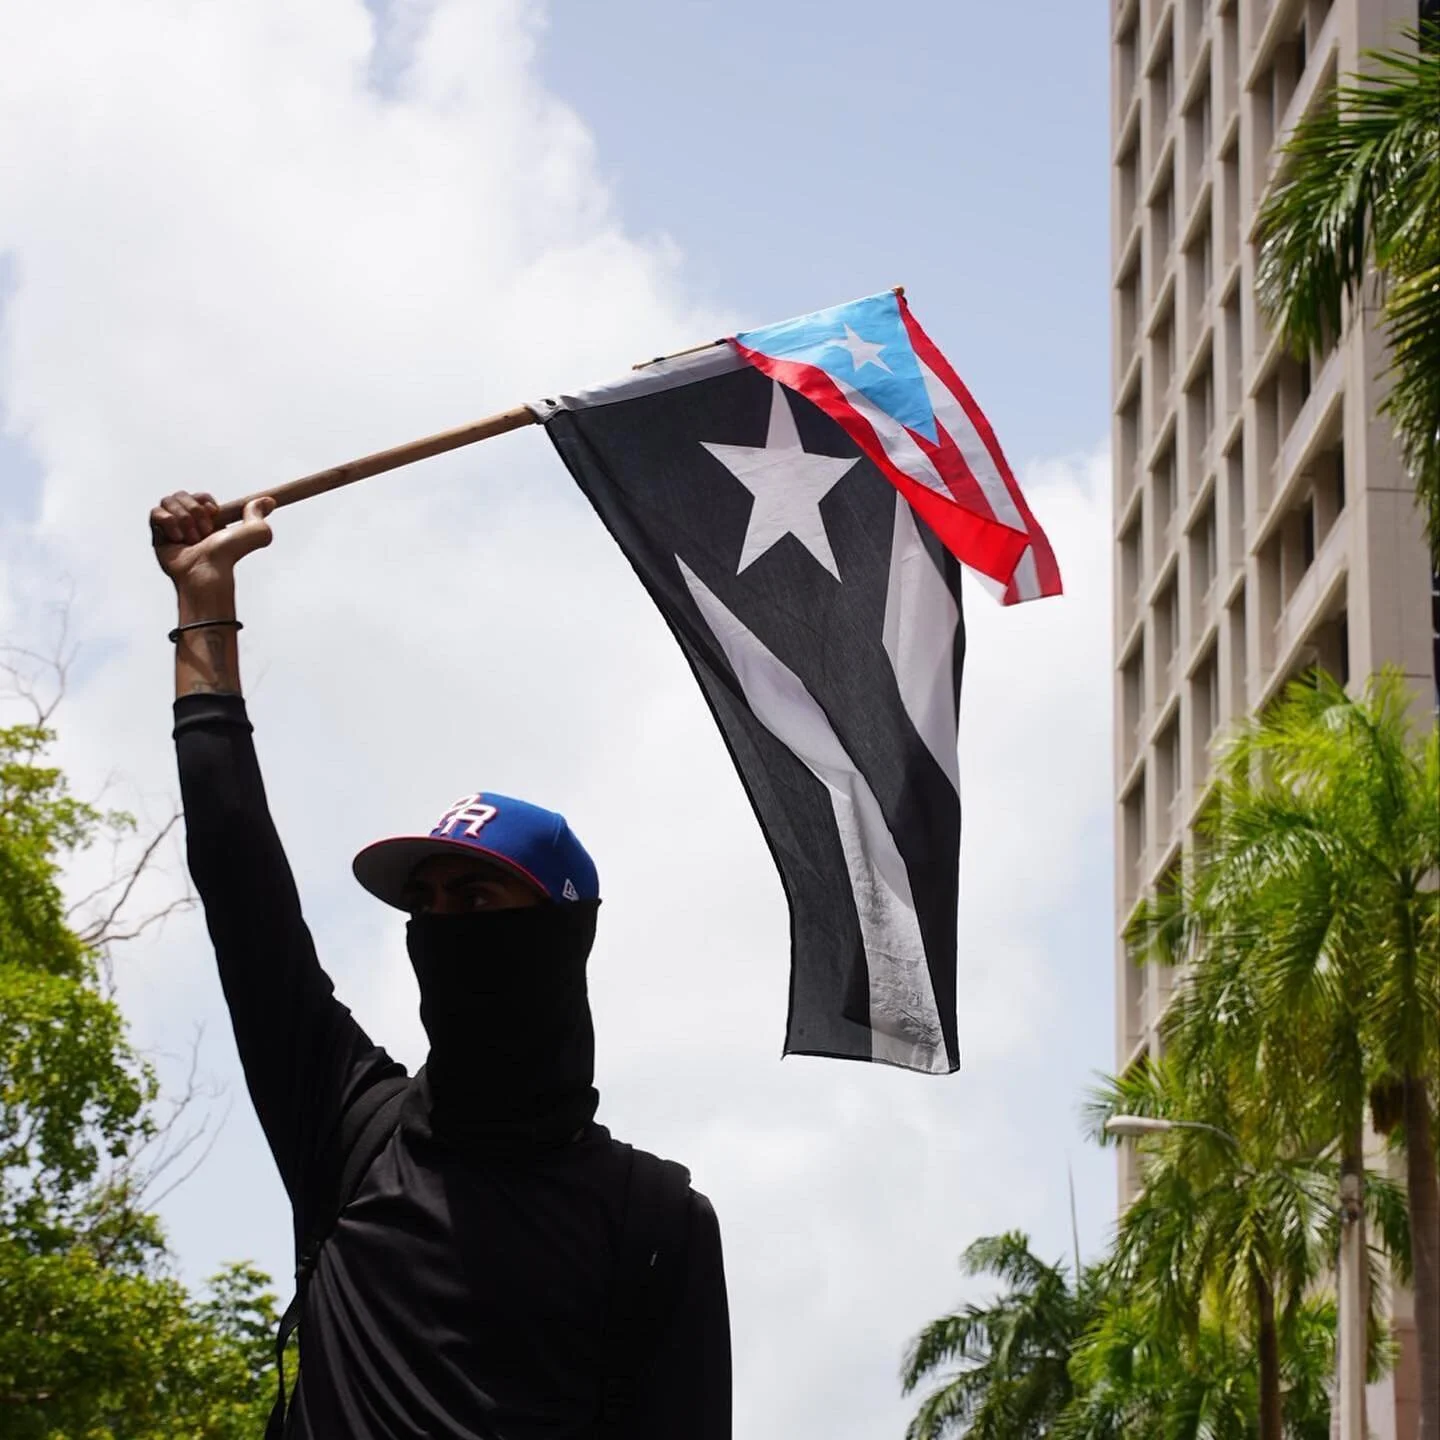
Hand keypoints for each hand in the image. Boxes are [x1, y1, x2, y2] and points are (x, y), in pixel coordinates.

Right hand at [150, 491, 274, 598]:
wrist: (207, 571)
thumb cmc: (229, 556)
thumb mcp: (254, 531)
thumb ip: (258, 514)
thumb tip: (269, 501)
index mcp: (208, 521)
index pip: (199, 496)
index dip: (204, 500)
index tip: (214, 512)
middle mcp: (189, 523)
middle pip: (181, 495)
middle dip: (194, 511)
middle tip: (204, 532)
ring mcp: (172, 529)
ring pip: (167, 501)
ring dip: (183, 519)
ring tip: (192, 539)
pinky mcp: (158, 535)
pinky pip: (155, 513)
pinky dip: (168, 523)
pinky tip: (178, 539)